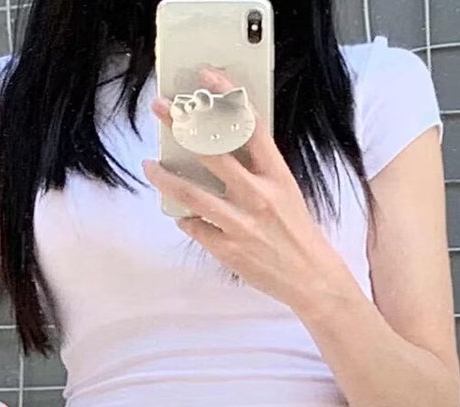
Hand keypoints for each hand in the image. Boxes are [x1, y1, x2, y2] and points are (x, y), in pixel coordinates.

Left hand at [142, 67, 349, 312]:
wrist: (309, 277)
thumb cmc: (295, 230)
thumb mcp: (285, 189)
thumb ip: (257, 168)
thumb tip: (221, 144)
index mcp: (276, 175)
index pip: (249, 125)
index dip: (226, 97)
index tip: (205, 77)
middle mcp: (258, 195)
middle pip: (213, 152)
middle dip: (182, 125)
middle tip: (161, 108)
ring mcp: (241, 224)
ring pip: (193, 193)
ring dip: (166, 177)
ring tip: (150, 165)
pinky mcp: (229, 250)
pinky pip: (196, 228)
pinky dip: (185, 218)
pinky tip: (180, 213)